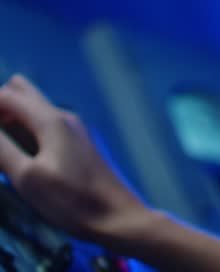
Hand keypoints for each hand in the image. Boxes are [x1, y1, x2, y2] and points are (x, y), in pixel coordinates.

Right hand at [0, 73, 151, 245]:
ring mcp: (72, 130)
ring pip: (32, 110)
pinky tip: (18, 158)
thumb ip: (0, 148)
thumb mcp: (27, 177)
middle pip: (22, 92)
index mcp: (52, 120)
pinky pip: (43, 126)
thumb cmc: (72, 201)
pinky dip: (24, 133)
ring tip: (3, 153)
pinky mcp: (76, 144)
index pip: (6, 95)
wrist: (117, 217)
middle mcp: (64, 118)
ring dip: (10, 122)